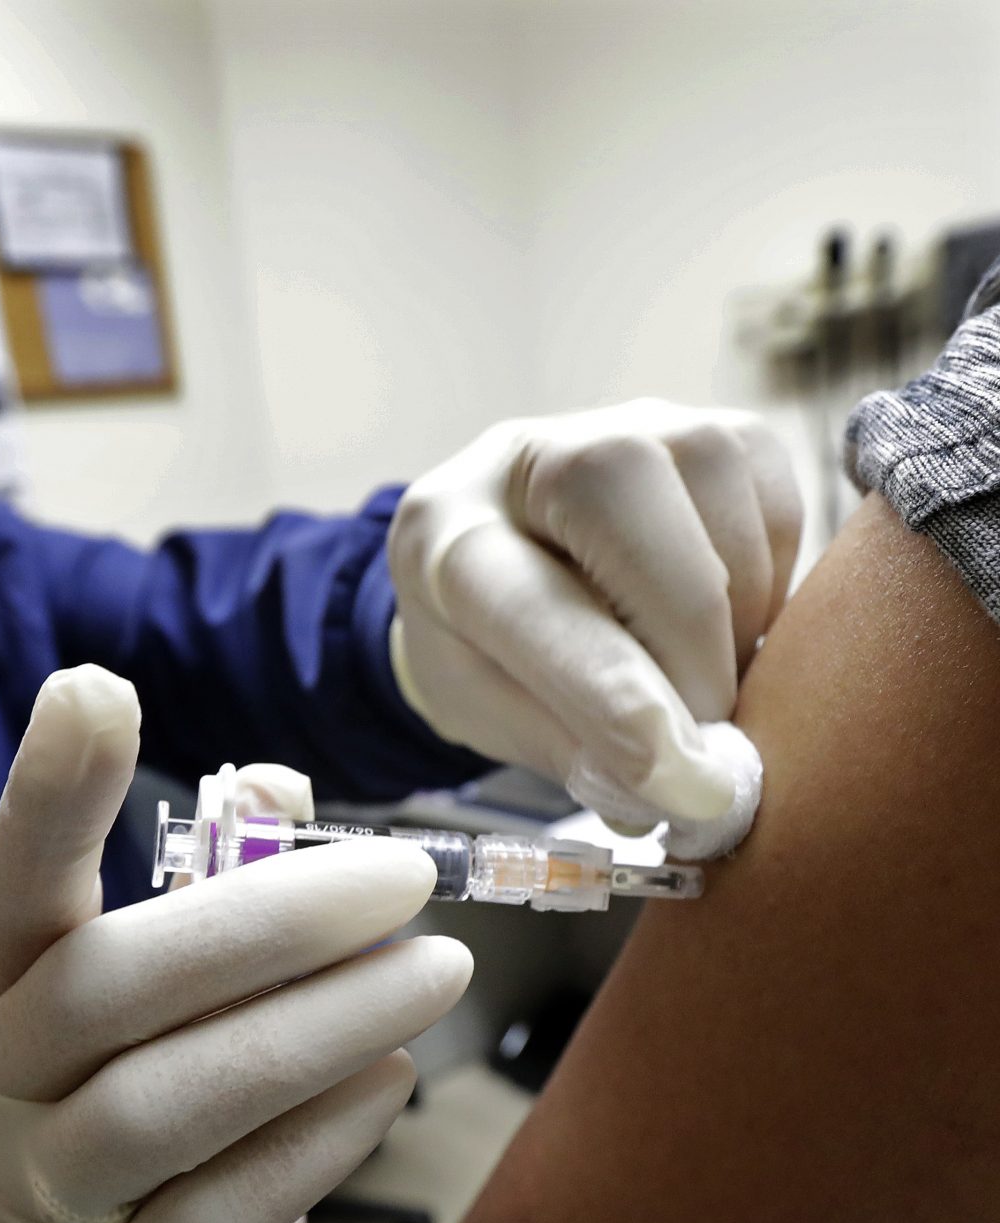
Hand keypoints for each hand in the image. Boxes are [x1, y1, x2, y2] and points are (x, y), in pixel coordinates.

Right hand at [0, 666, 471, 1222]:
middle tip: (404, 878)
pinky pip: (221, 1212)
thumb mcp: (144, 982)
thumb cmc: (134, 1081)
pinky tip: (388, 1081)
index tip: (98, 687)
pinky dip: (318, 1139)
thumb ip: (206, 882)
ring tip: (434, 975)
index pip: (10, 882)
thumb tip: (275, 788)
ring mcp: (37, 1201)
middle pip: (102, 992)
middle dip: (265, 925)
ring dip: (316, 1030)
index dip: (47, 793)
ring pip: (162, 1108)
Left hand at [387, 400, 801, 827]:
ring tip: (699, 683)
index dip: (612, 696)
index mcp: (447, 537)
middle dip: (689, 652)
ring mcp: (634, 424)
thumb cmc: (487, 644)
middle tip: (702, 738)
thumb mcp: (490, 710)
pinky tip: (724, 627)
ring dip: (737, 633)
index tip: (682, 781)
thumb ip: (576, 750)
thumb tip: (687, 789)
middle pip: (633, 524)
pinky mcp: (721, 428)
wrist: (504, 550)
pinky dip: (769, 596)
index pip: (530, 606)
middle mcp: (534, 457)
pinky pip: (782, 514)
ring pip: (725, 520)